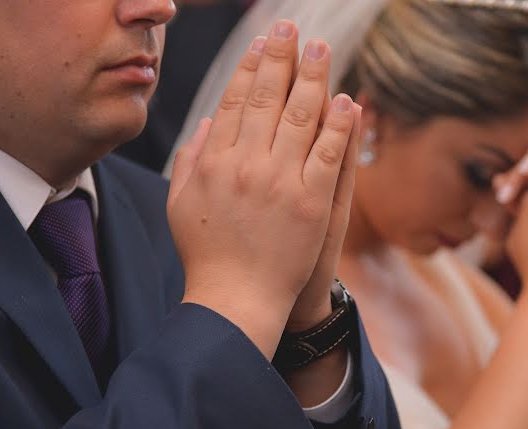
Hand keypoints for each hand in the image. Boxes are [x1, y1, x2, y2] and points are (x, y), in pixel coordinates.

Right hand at [167, 22, 356, 357]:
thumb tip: (207, 124)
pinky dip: (338, 124)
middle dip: (281, 58)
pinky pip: (328, 153)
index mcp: (213, 162)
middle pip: (266, 99)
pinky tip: (347, 100)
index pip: (233, 102)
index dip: (249, 69)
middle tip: (292, 28)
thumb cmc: (206, 256)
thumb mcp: (180, 205)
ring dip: (313, 78)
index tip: (261, 45)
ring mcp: (280, 182)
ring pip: (299, 117)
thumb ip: (190, 162)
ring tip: (322, 49)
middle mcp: (245, 165)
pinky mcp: (311, 203)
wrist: (235, 301)